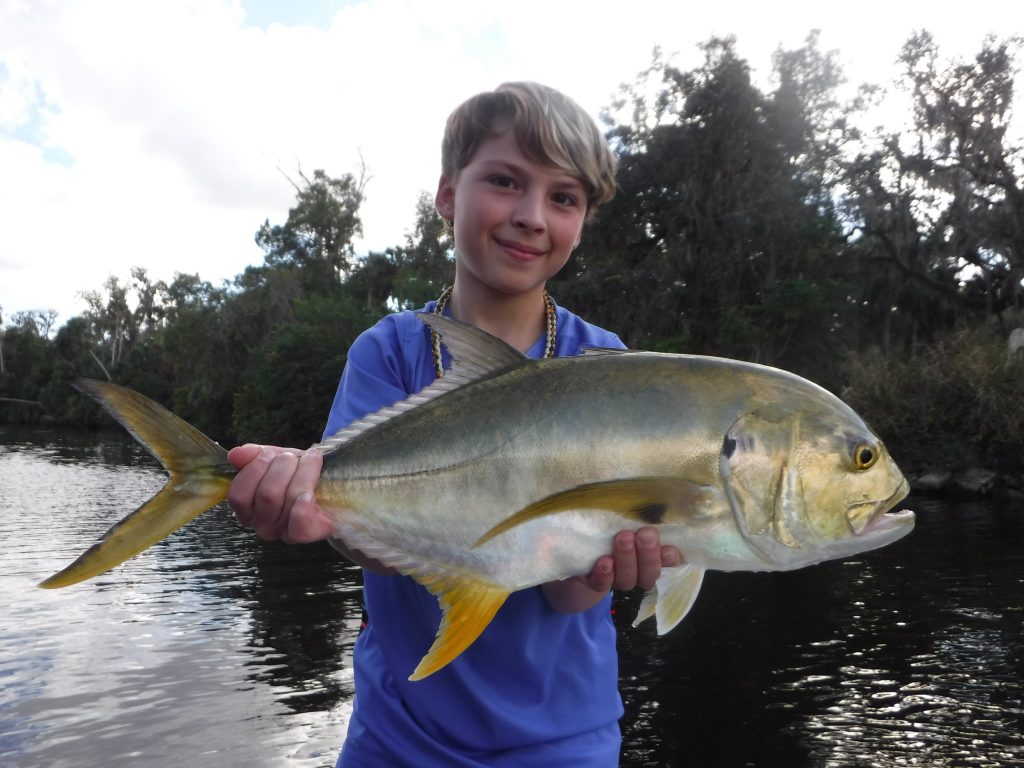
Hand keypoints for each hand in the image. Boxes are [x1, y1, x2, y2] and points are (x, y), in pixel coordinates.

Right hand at [226, 444, 333, 543]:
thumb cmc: (296, 474)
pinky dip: (303, 507)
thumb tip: (235, 455)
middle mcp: (262, 525)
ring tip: (311, 459)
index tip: (269, 454)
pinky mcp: (308, 532)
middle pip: (266, 495)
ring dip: (302, 472)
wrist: (330, 486)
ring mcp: (284, 532)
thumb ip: (252, 456)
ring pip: (288, 499)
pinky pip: (301, 526)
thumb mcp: (273, 459)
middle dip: (282, 467)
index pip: (239, 495)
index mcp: (248, 510)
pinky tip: (309, 494)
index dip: (254, 469)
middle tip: (292, 457)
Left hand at [542, 527, 682, 613]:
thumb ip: (634, 516)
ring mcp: (614, 580)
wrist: (567, 555)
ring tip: (623, 538)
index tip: (669, 548)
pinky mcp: (591, 584)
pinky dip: (605, 574)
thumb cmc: (602, 528)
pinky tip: (605, 563)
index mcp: (647, 557)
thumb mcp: (619, 519)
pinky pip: (601, 584)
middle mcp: (634, 572)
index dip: (670, 558)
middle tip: (645, 534)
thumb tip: (651, 498)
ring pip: (628, 579)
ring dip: (627, 559)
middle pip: (648, 573)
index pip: (667, 562)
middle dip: (648, 554)